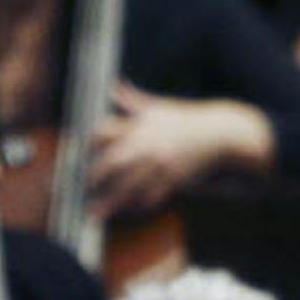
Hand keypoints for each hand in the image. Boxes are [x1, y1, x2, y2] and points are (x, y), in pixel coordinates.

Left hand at [89, 85, 272, 216]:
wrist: (219, 134)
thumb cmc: (187, 119)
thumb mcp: (159, 107)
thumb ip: (133, 99)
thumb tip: (114, 86)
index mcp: (140, 125)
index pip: (106, 132)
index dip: (90, 143)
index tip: (81, 153)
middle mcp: (147, 145)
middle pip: (112, 162)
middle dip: (95, 176)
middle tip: (84, 187)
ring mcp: (160, 164)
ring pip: (129, 186)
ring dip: (111, 201)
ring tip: (96, 213)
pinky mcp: (174, 178)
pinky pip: (152, 196)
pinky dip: (139, 205)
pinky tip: (129, 211)